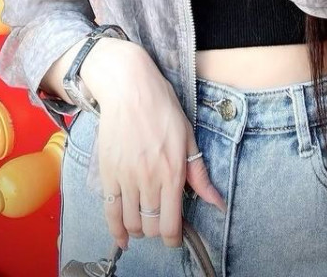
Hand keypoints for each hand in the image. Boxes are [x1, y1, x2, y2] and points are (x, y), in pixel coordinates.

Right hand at [96, 49, 225, 251]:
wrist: (129, 87)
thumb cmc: (162, 107)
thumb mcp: (188, 137)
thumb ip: (200, 175)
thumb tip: (218, 203)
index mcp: (172, 173)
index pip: (171, 226)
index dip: (174, 238)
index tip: (176, 236)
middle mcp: (148, 181)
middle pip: (151, 227)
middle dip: (158, 230)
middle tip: (162, 220)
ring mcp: (125, 178)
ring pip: (131, 223)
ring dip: (139, 229)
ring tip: (145, 221)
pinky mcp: (107, 173)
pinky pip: (109, 212)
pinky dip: (115, 230)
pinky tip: (122, 238)